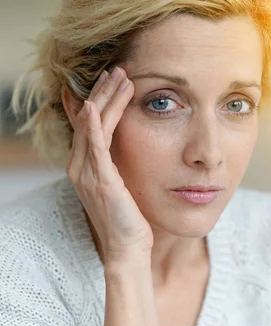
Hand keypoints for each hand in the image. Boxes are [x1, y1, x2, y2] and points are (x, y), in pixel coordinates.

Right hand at [66, 67, 153, 262]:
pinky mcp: (100, 180)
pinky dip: (95, 123)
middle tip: (119, 70)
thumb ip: (117, 168)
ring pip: (92, 125)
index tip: (112, 81)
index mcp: (84, 168)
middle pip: (87, 119)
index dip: (98, 100)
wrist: (127, 249)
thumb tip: (128, 153)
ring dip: (106, 99)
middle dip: (103, 92)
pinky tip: (98, 105)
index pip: (87, 125)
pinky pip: (94, 145)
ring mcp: (87, 174)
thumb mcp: (121, 188)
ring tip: (121, 77)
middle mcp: (79, 168)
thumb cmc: (129, 222)